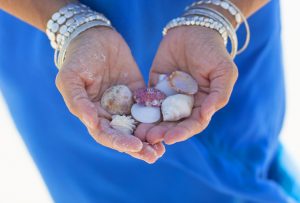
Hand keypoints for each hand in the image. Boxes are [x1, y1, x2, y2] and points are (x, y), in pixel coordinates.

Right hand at [55, 27, 164, 162]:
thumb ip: (77, 100)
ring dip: (150, 139)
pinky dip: (157, 120)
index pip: (106, 134)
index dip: (119, 142)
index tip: (136, 146)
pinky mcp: (139, 93)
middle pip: (124, 135)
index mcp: (92, 113)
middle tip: (154, 156)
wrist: (96, 36)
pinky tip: (168, 127)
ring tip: (162, 149)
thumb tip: (91, 123)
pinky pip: (149, 109)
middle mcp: (110, 113)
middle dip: (138, 147)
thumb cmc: (78, 57)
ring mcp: (125, 104)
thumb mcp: (70, 77)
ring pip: (138, 126)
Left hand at [137, 26, 237, 144]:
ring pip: (158, 116)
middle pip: (174, 124)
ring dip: (150, 126)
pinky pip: (146, 100)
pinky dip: (140, 109)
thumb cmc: (212, 51)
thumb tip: (207, 114)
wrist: (192, 30)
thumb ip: (219, 93)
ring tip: (140, 133)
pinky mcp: (154, 87)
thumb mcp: (223, 71)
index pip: (193, 124)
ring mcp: (168, 97)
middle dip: (163, 132)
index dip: (183, 132)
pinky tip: (133, 116)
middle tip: (151, 138)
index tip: (171, 138)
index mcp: (202, 104)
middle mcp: (184, 104)